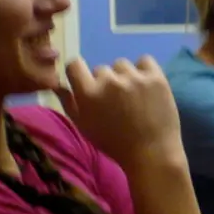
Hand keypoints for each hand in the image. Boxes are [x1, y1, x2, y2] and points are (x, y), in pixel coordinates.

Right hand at [56, 57, 184, 171]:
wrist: (151, 152)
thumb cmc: (113, 142)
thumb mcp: (83, 125)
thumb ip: (68, 102)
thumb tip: (57, 82)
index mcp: (88, 93)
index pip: (75, 64)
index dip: (80, 72)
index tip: (89, 82)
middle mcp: (109, 81)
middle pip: (101, 69)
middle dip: (105, 82)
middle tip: (116, 100)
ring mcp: (134, 78)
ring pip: (123, 65)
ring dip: (125, 76)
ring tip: (133, 95)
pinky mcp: (156, 78)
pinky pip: (145, 61)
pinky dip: (145, 70)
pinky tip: (146, 85)